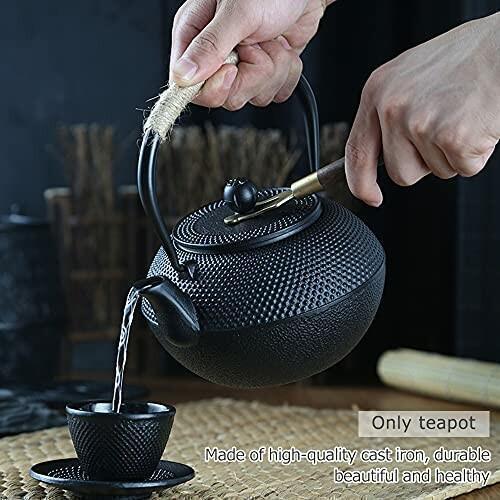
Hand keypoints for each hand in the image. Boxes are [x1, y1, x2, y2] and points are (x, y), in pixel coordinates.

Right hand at [170, 0, 332, 108]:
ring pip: (255, 97)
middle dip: (252, 75)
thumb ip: (210, 46)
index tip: (231, 70)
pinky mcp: (266, 74)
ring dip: (274, 69)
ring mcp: (244, 67)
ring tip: (272, 40)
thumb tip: (182, 76)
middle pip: (227, 98)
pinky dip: (288, 72)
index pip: (191, 86)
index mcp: (197, 38)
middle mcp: (218, 57)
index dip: (214, 87)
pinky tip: (284, 48)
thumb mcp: (237, 13)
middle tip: (257, 45)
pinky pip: (276, 93)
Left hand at [346, 12, 499, 206]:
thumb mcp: (409, 77)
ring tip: (463, 118)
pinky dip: (476, 154)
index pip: (356, 151)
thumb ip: (388, 113)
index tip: (370, 197)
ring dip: (452, 155)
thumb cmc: (466, 57)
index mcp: (377, 91)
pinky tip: (479, 123)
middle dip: (424, 163)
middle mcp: (392, 107)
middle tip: (444, 129)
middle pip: (400, 172)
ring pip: (433, 172)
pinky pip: (463, 168)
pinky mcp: (452, 138)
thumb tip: (379, 153)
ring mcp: (420, 123)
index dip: (360, 182)